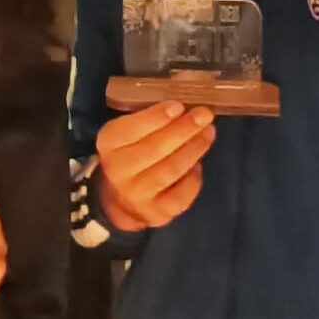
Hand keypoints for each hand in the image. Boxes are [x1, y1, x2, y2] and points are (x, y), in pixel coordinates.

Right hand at [95, 101, 215, 231]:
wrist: (120, 199)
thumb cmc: (131, 154)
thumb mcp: (129, 132)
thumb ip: (150, 119)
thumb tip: (185, 106)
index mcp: (109, 143)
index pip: (131, 130)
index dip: (156, 118)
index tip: (178, 106)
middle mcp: (118, 171)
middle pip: (154, 149)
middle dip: (183, 130)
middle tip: (204, 115)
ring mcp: (136, 195)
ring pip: (169, 171)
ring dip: (193, 149)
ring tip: (208, 133)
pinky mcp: (155, 213)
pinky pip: (181, 196)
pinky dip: (193, 179)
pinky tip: (199, 164)